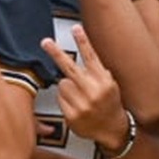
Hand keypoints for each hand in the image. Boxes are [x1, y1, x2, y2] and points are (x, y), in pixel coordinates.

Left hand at [38, 25, 130, 147]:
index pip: (91, 57)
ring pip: (62, 84)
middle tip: (45, 42)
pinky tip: (76, 106)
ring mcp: (82, 105)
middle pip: (69, 68)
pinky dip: (65, 100)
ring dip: (67, 87)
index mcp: (103, 81)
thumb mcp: (110, 84)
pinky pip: (60, 99)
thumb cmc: (109, 103)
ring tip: (79, 96)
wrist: (113, 130)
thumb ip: (97, 71)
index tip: (76, 28)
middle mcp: (93, 92)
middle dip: (56, 53)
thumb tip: (85, 53)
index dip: (83, 41)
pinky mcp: (72, 116)